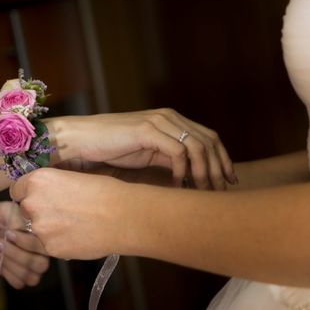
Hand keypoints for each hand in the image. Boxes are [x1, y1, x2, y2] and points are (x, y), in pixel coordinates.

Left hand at [0, 202, 49, 288]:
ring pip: (32, 277)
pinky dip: (8, 273)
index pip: (44, 247)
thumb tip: (26, 231)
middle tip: (0, 241)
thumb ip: (20, 219)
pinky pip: (19, 283)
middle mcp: (41, 253)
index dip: (26, 243)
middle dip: (18, 255)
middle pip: (40, 265)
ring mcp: (30, 266)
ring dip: (11, 264)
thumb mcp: (8, 210)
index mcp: (43, 236)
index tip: (8, 232)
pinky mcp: (17, 276)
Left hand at [9, 168, 124, 259]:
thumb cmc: (106, 192)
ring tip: (73, 225)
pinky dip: (58, 242)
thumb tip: (47, 190)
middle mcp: (32, 204)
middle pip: (24, 210)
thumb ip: (53, 185)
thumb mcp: (74, 177)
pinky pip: (47, 245)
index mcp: (38, 181)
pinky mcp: (50, 248)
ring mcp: (40, 229)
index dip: (29, 194)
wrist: (123, 217)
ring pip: (34, 230)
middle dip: (38, 212)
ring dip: (48, 229)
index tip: (41, 198)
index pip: (17, 189)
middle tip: (61, 213)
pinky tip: (77, 236)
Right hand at [50, 108, 235, 189]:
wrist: (80, 141)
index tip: (229, 181)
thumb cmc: (111, 150)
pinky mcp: (147, 130)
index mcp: (173, 121)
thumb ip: (170, 160)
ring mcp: (159, 121)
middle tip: (221, 191)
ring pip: (197, 147)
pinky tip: (178, 185)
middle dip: (219, 168)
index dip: (223, 159)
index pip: (210, 138)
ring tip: (202, 192)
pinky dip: (182, 170)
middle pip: (209, 141)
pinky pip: (177, 151)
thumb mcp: (149, 156)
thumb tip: (193, 179)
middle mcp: (170, 117)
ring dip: (203, 172)